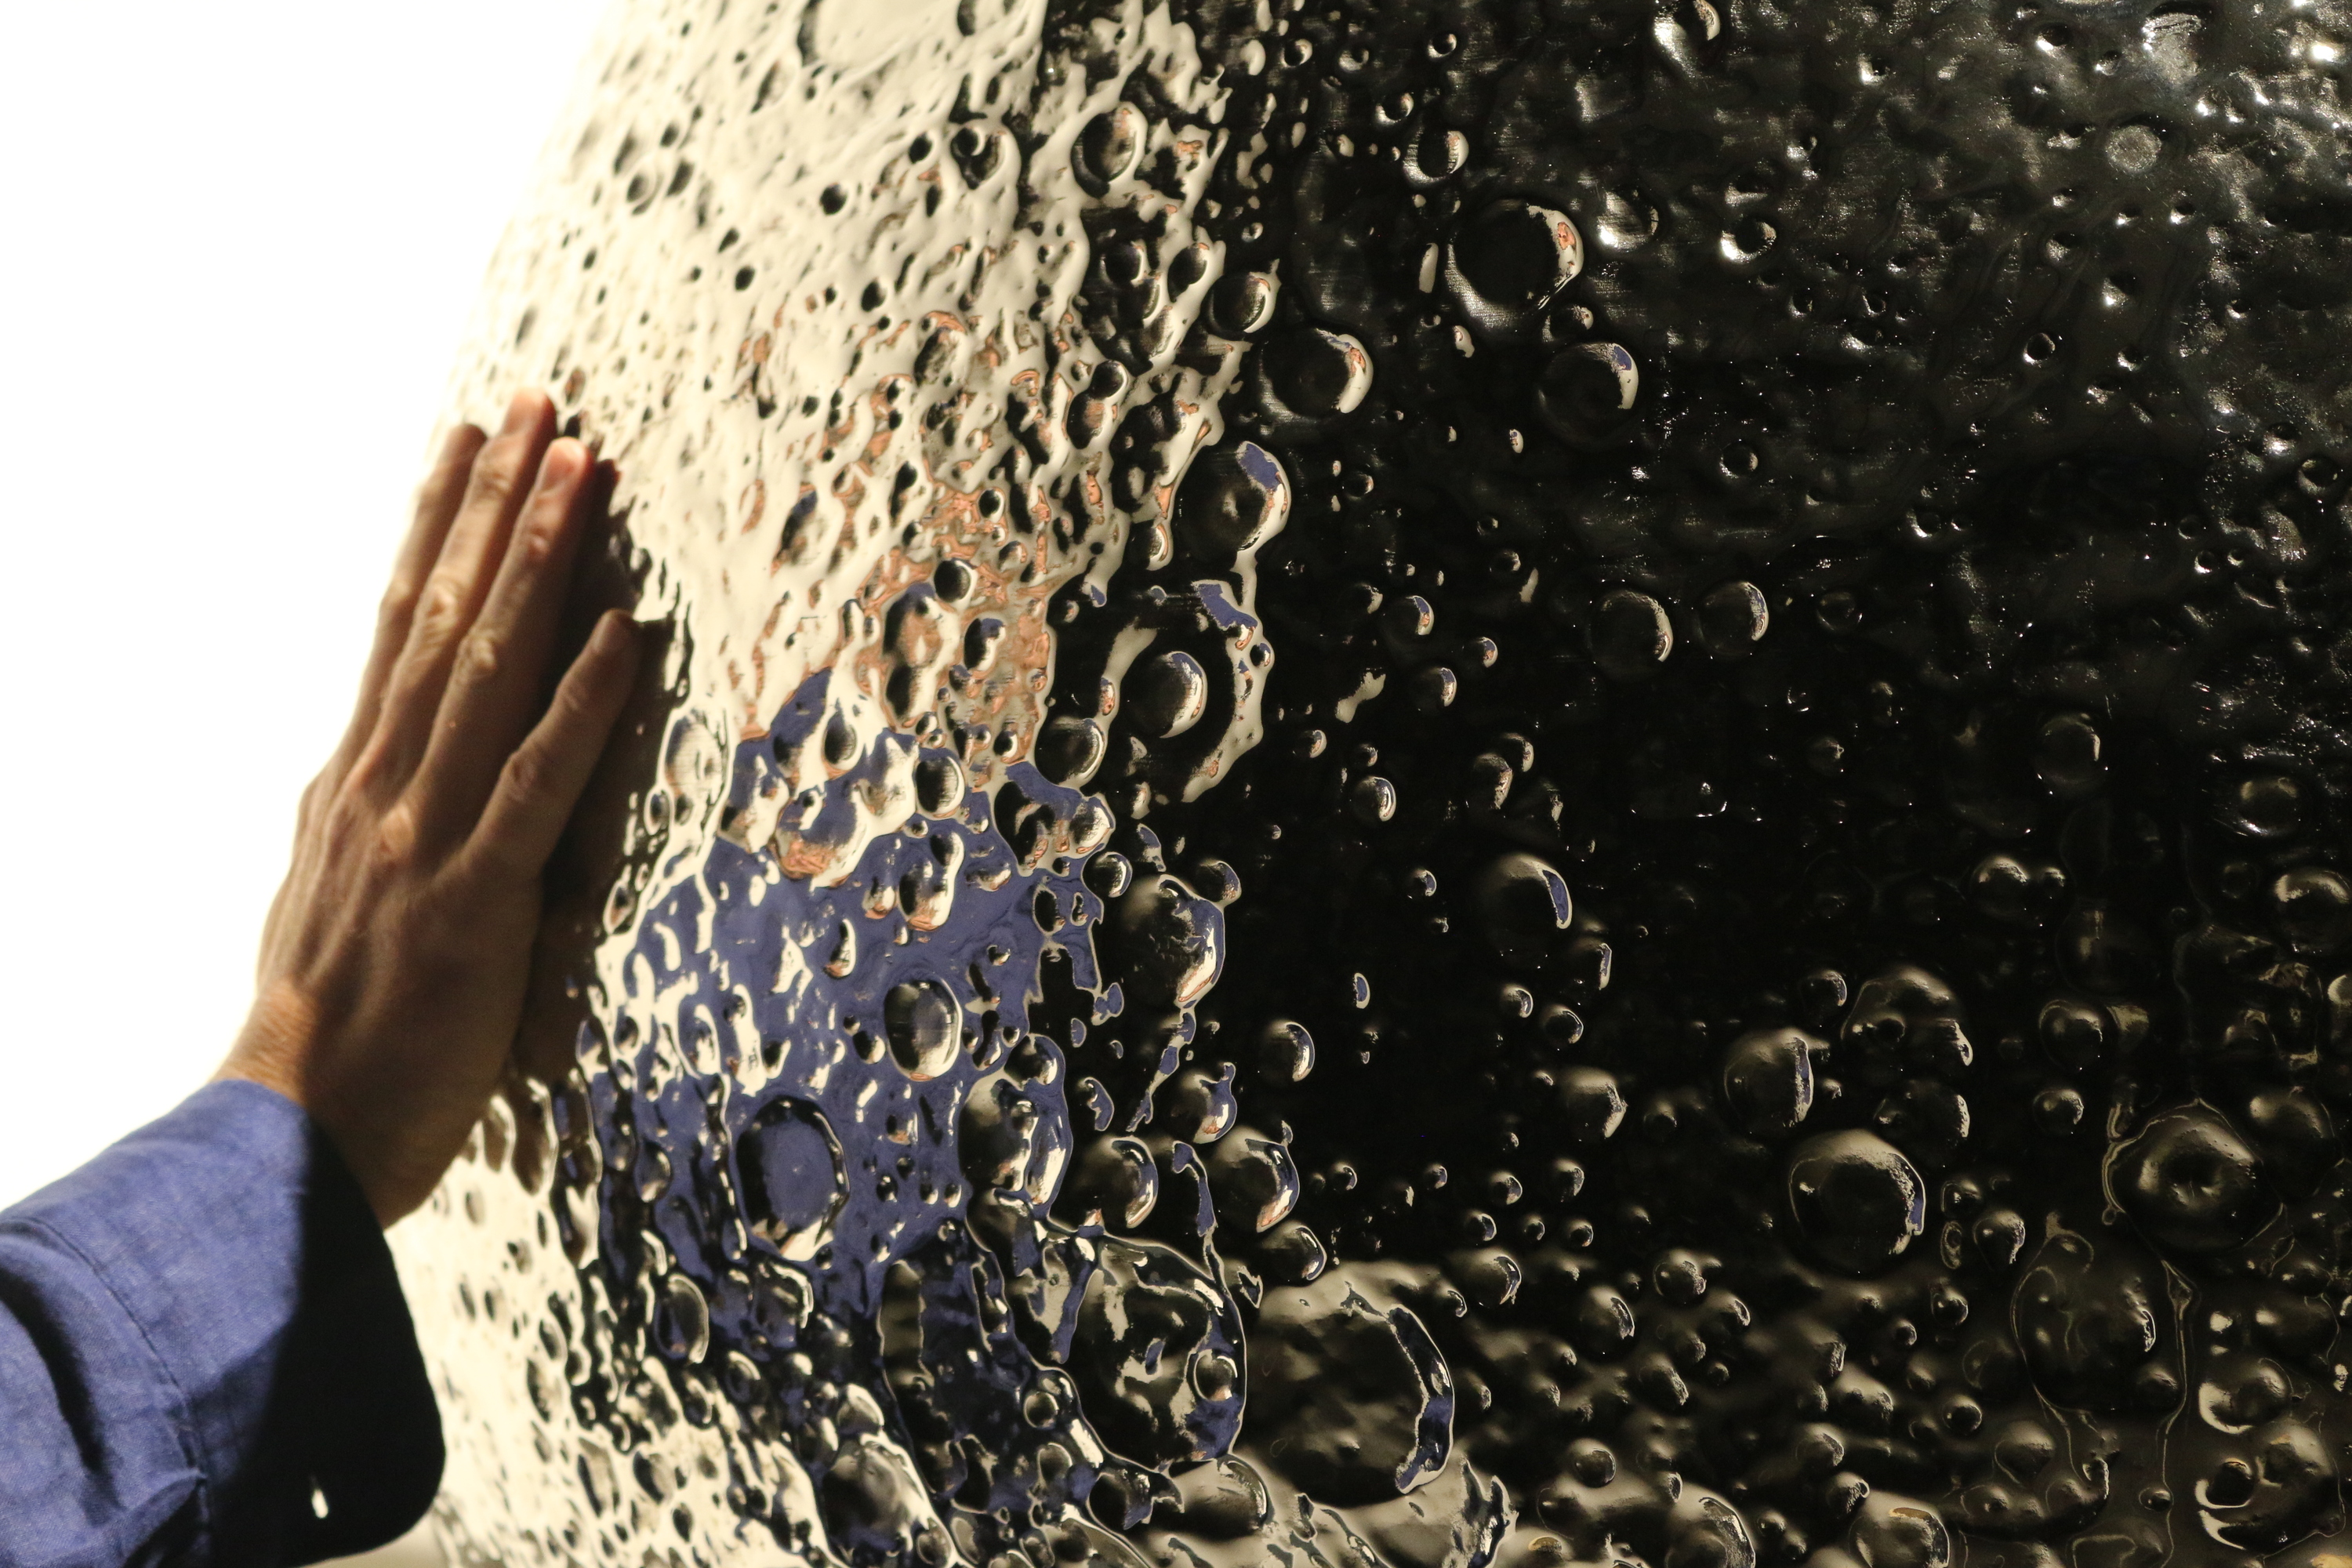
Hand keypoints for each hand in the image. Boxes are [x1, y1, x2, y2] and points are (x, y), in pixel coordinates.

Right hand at [219, 389, 639, 1224]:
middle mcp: (382, 784)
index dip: (437, 524)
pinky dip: (582, 704)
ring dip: (540, 566)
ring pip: (489, 672)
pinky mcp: (474, 901)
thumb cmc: (324, 1027)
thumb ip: (367, 813)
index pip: (398, 621)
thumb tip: (380, 756)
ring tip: (584, 472)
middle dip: (498, 505)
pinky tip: (624, 634)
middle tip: (544, 407)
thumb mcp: (327, 890)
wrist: (287, 1140)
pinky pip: (538, 783)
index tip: (469, 439)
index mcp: (353, 779)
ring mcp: (425, 836)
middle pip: (445, 616)